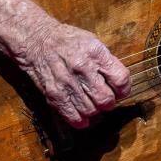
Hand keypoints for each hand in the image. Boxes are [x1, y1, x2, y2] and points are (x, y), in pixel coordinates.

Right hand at [16, 21, 130, 127]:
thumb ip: (105, 61)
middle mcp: (81, 67)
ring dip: (95, 111)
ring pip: (91, 110)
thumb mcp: (91, 41)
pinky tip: (83, 116)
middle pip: (105, 98)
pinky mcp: (54, 94)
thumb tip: (119, 81)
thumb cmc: (67, 40)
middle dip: (109, 102)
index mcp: (95, 52)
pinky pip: (72, 116)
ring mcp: (67, 82)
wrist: (37, 40)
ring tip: (93, 104)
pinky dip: (80, 120)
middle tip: (106, 99)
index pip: (119, 79)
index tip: (121, 90)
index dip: (124, 89)